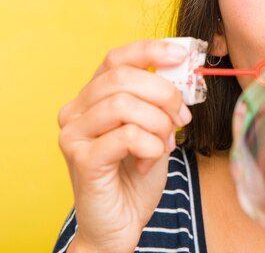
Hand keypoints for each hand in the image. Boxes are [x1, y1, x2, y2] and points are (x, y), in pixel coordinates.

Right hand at [58, 40, 192, 251]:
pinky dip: (151, 146)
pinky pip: (127, 136)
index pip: (117, 58)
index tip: (182, 55)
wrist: (122, 221)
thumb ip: (161, 100)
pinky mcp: (81, 159)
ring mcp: (74, 133)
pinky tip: (150, 162)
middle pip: (124, 77)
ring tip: (165, 144)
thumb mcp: (156, 127)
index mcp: (93, 96)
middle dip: (164, 94)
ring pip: (125, 104)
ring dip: (159, 123)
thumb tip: (183, 69)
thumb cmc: (138, 172)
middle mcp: (76, 110)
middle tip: (182, 117)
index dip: (151, 50)